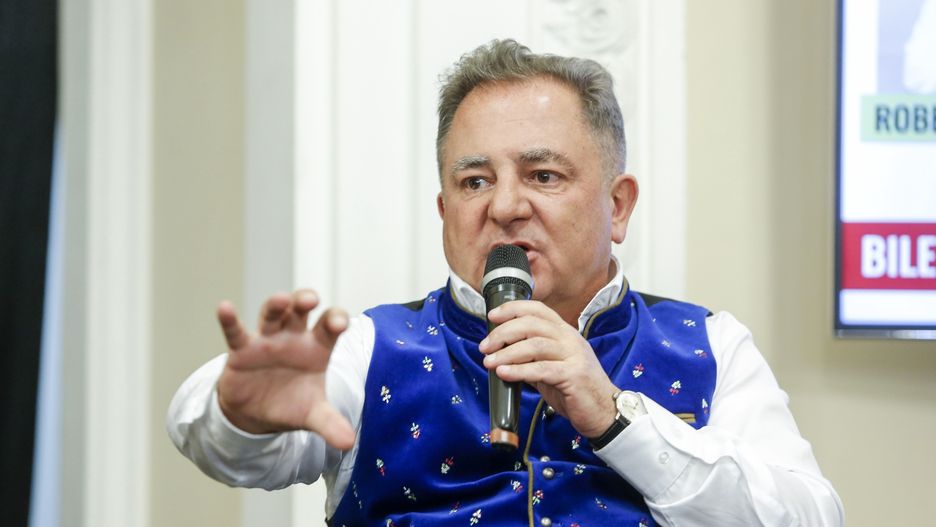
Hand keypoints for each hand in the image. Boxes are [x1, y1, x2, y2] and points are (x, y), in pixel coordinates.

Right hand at [216, 289, 354, 449]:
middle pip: (300, 312)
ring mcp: (267, 341)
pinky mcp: (241, 350)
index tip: (341, 323)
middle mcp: (293, 338)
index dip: (336, 320)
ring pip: (272, 315)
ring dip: (276, 305)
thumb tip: (348, 443)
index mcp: (316, 348)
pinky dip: (229, 320)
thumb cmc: (291, 403)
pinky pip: (235, 332)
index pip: (329, 327)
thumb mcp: (313, 415)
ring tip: (280, 299)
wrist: (257, 415)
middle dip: (304, 301)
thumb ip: (330, 424)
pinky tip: (224, 307)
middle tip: (311, 300)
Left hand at [479, 300, 617, 438]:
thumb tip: (501, 353)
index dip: (513, 309)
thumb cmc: (575, 390)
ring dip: (507, 353)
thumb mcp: (551, 367)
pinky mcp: (574, 376)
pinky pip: (541, 369)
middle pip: (532, 324)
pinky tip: (504, 373)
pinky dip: (519, 371)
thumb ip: (531, 357)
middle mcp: (570, 339)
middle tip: (485, 346)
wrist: (603, 412)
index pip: (538, 310)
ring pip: (535, 345)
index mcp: (565, 333)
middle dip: (503, 333)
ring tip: (489, 362)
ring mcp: (574, 356)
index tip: (492, 316)